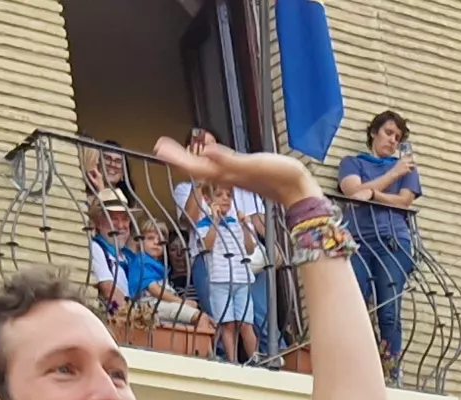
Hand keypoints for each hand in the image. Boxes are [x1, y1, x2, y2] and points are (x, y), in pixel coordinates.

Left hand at [149, 131, 318, 204]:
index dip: (177, 157)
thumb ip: (229, 159)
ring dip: (191, 158)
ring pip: (206, 167)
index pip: (195, 165)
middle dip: (179, 157)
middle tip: (161, 146)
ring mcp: (235, 176)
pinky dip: (209, 159)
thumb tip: (205, 150)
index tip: (160, 148)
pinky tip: (209, 153)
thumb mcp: (254, 164)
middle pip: (196, 167)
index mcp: (227, 173)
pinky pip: (219, 167)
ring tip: (177, 150)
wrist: (300, 192)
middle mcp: (227, 176)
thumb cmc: (281, 178)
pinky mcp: (244, 174)